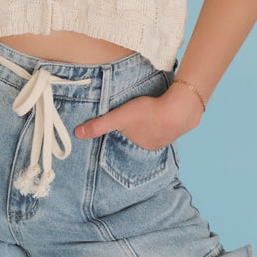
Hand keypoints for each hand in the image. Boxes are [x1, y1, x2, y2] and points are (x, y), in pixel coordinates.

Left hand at [74, 83, 203, 150]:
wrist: (179, 109)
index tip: (118, 124)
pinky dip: (158, 120)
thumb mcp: (119, 117)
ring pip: (149, 131)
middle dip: (132, 129)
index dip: (119, 132)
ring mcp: (164, 139)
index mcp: (137, 147)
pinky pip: (162, 125)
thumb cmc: (147, 113)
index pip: (123, 141)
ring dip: (146, 124)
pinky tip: (157, 111)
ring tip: (142, 113)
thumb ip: (99, 125)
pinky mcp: (174, 127)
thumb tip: (78, 134)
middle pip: (136, 137)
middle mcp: (151, 147)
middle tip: (130, 116)